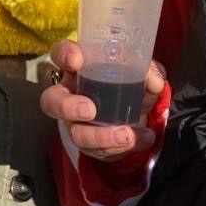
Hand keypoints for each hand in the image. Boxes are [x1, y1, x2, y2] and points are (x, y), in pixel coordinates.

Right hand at [39, 39, 164, 161]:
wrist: (138, 114)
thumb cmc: (132, 83)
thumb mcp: (143, 72)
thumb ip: (148, 71)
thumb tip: (153, 81)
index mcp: (80, 68)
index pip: (61, 55)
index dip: (63, 55)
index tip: (76, 60)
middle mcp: (71, 95)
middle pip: (52, 101)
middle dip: (68, 107)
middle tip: (89, 110)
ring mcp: (76, 123)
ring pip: (76, 133)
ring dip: (101, 136)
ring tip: (127, 135)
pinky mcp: (90, 144)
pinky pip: (99, 150)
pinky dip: (123, 148)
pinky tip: (143, 138)